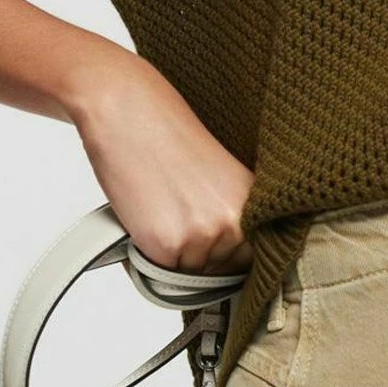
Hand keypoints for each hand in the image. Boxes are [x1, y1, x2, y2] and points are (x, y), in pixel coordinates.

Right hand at [68, 48, 255, 275]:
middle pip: (222, 270)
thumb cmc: (169, 135)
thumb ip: (233, 214)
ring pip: (190, 273)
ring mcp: (202, 237)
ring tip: (162, 210)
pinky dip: (149, 254)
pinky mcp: (166, 245)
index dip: (230, 256)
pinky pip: (161, 271)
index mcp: (256, 204)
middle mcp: (235, 224)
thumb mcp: (223, 176)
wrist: (131, 112)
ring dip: (175, 255)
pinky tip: (145, 218)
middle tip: (178, 215)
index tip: (214, 245)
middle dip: (201, 254)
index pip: (254, 258)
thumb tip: (231, 253)